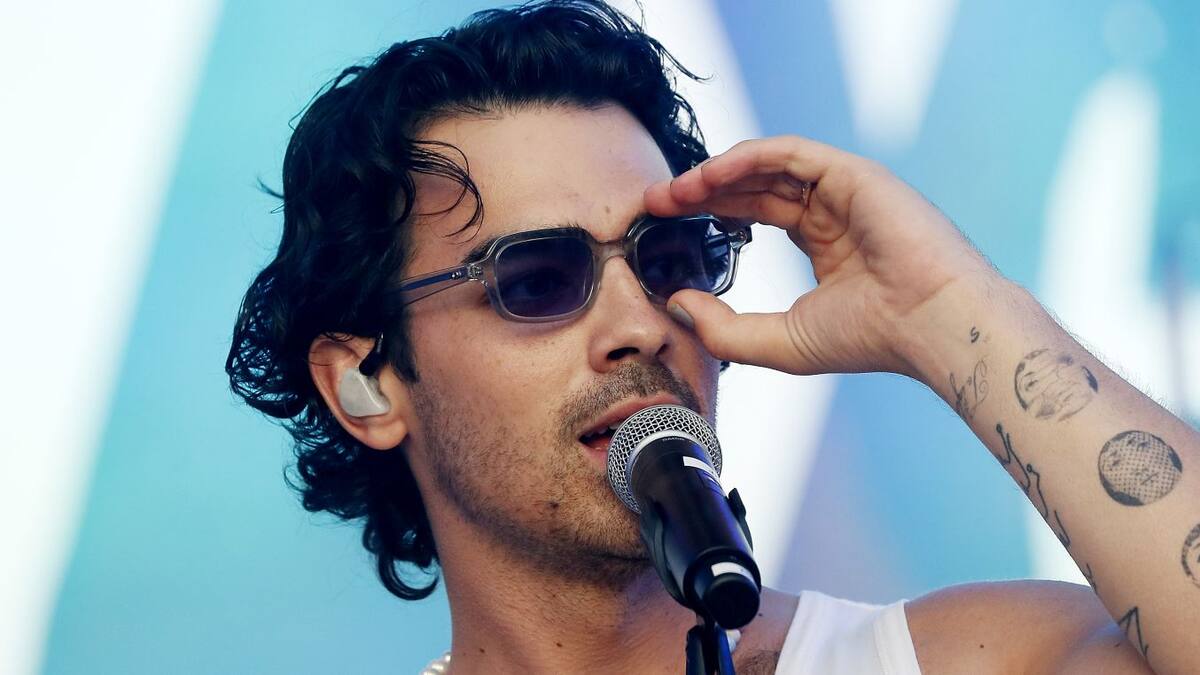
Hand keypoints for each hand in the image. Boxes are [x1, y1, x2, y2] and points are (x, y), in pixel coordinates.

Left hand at [644, 135, 999, 376]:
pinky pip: (789, 153)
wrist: (930, 327)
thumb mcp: (779, 341)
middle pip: (753, 186)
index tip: (664, 222)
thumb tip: (676, 304)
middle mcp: (832, 210)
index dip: (708, 212)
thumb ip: (725, 327)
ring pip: (767, 165)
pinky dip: (745, 159)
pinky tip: (709, 176)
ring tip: (674, 190)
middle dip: (701, 190)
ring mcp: (844, 189)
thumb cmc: (870, 338)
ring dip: (715, 173)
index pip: (754, 213)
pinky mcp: (852, 174)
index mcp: (824, 242)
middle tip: (654, 199)